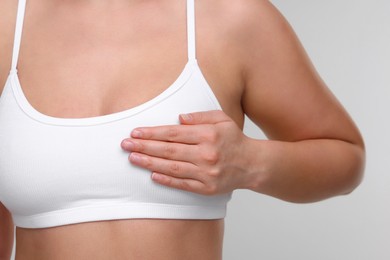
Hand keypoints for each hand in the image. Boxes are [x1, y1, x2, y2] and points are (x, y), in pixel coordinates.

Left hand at [121, 110, 251, 194]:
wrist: (252, 164)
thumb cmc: (233, 139)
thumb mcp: (221, 118)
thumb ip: (200, 116)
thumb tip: (178, 119)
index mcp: (208, 134)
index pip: (173, 133)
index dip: (152, 133)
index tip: (136, 132)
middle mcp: (206, 153)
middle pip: (168, 150)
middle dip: (144, 146)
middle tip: (125, 144)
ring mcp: (206, 172)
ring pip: (172, 168)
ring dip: (150, 163)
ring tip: (133, 158)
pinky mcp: (207, 188)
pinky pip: (183, 184)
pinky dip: (166, 180)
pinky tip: (152, 175)